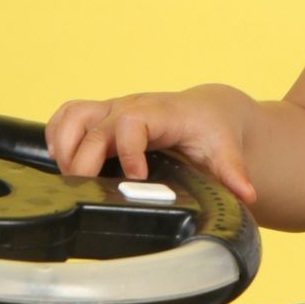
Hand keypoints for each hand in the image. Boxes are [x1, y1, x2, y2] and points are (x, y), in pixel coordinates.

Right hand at [44, 85, 257, 205]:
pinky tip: (60, 161)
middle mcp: (132, 108)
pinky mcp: (102, 117)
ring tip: (70, 178)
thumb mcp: (227, 150)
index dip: (127, 150)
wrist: (210, 112)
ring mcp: (114, 110)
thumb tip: (246, 195)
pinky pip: (68, 116)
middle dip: (85, 161)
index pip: (132, 122)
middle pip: (94, 127)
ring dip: (64, 146)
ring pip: (74, 116)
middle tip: (90, 192)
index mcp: (162, 114)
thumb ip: (233, 172)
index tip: (134, 178)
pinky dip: (57, 136)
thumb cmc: (215, 131)